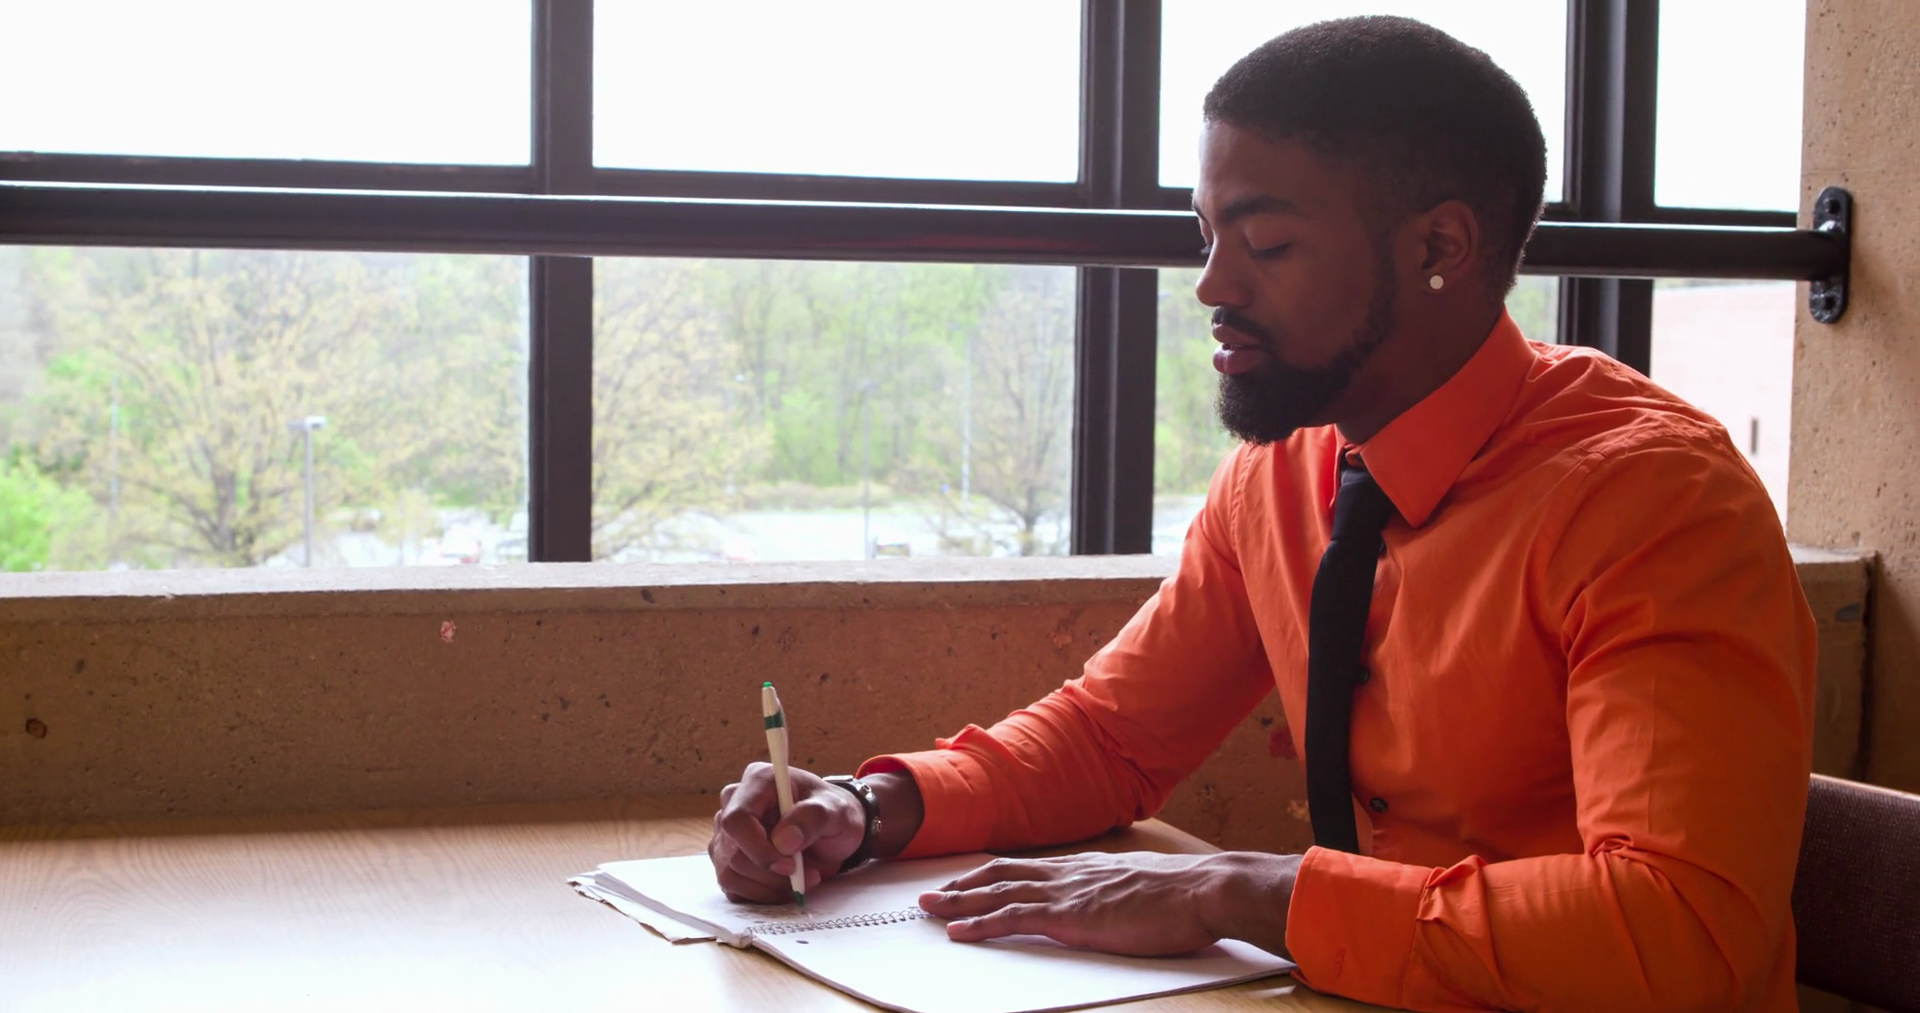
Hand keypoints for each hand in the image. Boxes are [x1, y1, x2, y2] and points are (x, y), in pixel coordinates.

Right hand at [708, 762, 863, 903]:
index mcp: (759, 781)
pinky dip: (761, 894)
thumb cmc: (833, 813)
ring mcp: (727, 832)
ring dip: (769, 887)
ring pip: (730, 874)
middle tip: (809, 875)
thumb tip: (783, 841)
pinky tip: (784, 886)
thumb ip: (813, 819)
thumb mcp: (837, 811)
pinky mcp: (727, 858)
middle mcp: (735, 803)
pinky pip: (732, 887)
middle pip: (734, 853)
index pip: (737, 820)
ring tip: (802, 879)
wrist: (834, 830)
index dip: (759, 849)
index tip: (791, 865)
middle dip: (772, 874)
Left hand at [917, 851, 1298, 957]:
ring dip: (958, 902)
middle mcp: (1069, 874)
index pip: (1029, 868)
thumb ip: (1121, 890)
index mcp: (1086, 868)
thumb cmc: (1186, 894)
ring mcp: (1067, 894)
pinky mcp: (1069, 918)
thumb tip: (1118, 899)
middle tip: (934, 893)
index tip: (971, 880)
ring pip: (997, 894)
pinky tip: (958, 931)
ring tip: (929, 909)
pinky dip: (980, 924)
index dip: (995, 874)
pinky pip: (1012, 918)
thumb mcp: (1145, 886)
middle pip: (1002, 875)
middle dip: (964, 885)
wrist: (1203, 890)